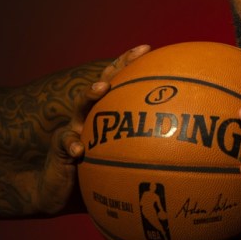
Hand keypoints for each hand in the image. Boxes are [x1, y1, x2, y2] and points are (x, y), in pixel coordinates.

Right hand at [33, 44, 150, 213]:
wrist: (61, 190)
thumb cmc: (99, 174)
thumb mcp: (124, 160)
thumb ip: (144, 150)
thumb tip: (180, 143)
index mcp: (106, 114)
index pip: (119, 82)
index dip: (130, 63)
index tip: (147, 49)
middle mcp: (89, 116)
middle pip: (102, 84)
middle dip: (116, 68)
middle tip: (134, 56)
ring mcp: (73, 128)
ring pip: (81, 107)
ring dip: (91, 95)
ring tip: (102, 89)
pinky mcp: (60, 147)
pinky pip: (64, 142)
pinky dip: (71, 144)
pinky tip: (79, 148)